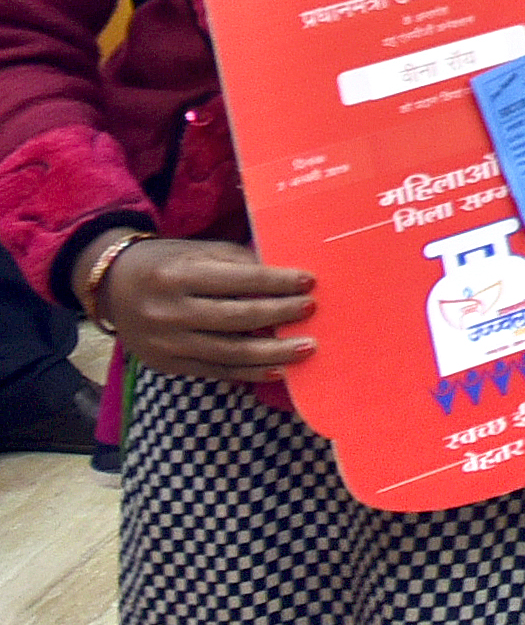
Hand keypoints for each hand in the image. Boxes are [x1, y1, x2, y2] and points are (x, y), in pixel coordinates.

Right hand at [81, 235, 313, 382]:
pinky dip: (248, 372)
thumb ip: (239, 263)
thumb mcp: (199, 251)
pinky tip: (277, 369)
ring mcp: (166, 343)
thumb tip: (287, 276)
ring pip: (229, 352)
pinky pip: (215, 371)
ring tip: (306, 347)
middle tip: (311, 311)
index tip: (309, 282)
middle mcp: (169, 311)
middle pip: (237, 318)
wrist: (112, 286)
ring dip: (272, 352)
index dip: (277, 282)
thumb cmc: (168, 263)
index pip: (239, 281)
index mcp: (179, 275)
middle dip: (280, 314)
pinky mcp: (166, 364)